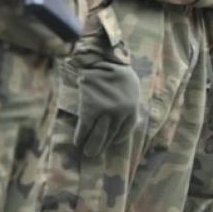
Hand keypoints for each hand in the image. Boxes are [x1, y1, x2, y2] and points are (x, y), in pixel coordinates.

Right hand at [74, 41, 139, 159]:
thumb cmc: (116, 71)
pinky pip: (85, 128)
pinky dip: (80, 136)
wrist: (100, 57)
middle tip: (93, 154)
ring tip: (86, 152)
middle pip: (111, 135)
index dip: (116, 139)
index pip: (125, 131)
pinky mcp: (91, 108)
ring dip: (91, 145)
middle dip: (102, 146)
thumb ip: (130, 103)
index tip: (109, 144)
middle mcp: (120, 113)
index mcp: (132, 108)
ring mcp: (106, 111)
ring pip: (98, 135)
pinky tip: (77, 142)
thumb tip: (134, 121)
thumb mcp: (131, 86)